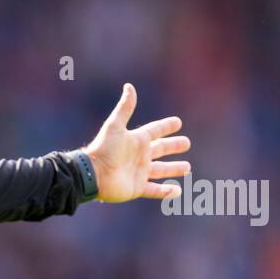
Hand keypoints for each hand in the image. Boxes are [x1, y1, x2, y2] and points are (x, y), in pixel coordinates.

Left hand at [84, 83, 190, 202]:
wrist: (92, 174)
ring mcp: (138, 172)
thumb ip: (125, 108)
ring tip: (187, 167)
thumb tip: (129, 86)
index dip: (165, 126)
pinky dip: (166, 192)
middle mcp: (139, 156)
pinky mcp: (137, 188)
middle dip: (173, 146)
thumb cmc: (103, 149)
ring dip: (173, 169)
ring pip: (161, 170)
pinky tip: (177, 192)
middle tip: (186, 143)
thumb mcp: (115, 126)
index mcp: (136, 140)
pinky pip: (155, 190)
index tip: (177, 122)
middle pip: (161, 150)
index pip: (155, 131)